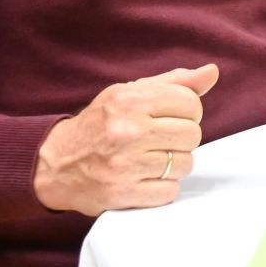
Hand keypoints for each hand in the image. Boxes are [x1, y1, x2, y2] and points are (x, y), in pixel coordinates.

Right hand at [32, 64, 218, 215]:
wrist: (54, 163)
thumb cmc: (100, 124)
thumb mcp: (129, 93)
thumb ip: (173, 83)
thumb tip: (211, 72)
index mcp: (129, 100)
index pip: (190, 103)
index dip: (188, 112)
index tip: (171, 117)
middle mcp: (126, 131)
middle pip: (192, 134)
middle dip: (182, 138)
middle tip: (160, 140)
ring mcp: (124, 165)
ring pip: (184, 164)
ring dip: (174, 164)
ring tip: (151, 159)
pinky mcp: (122, 194)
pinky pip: (170, 191)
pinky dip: (163, 187)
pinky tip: (145, 178)